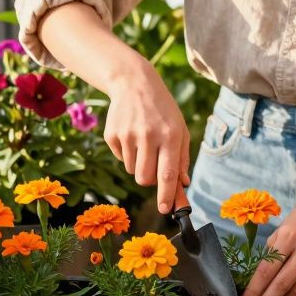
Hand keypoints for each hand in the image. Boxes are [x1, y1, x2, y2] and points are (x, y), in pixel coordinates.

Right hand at [103, 59, 190, 213]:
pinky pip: (121, 159)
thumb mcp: (180, 129)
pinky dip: (127, 153)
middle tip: (153, 165)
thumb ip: (182, 158)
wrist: (134, 84)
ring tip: (143, 141)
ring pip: (132, 170)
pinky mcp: (112, 135)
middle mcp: (148, 135)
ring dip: (139, 163)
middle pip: (145, 179)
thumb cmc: (163, 111)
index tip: (167, 210)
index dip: (167, 195)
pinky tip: (131, 134)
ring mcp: (127, 135)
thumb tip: (183, 184)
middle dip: (149, 180)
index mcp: (170, 135)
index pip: (167, 173)